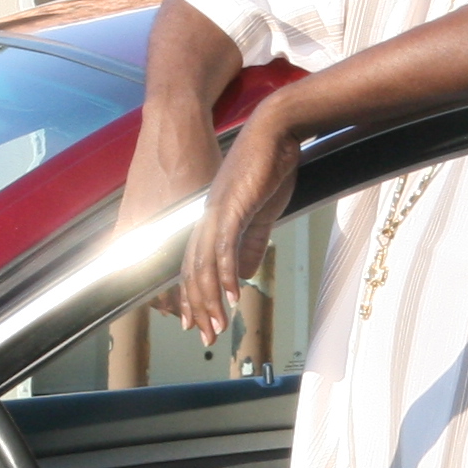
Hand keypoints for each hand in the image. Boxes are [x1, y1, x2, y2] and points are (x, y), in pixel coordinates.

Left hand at [179, 122, 297, 341]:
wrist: (275, 131)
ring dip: (209, 299)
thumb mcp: (261, 213)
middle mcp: (205, 219)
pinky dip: (225, 273)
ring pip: (203, 264)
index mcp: (210, 221)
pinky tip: (231, 295)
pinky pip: (224, 246)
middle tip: (205, 336)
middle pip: (192, 271)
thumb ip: (251, 243)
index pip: (195, 266)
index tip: (197, 322)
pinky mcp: (231, 207)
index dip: (193, 297)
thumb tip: (242, 275)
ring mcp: (215, 213)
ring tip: (217, 325)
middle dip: (198, 308)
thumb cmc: (269, 166)